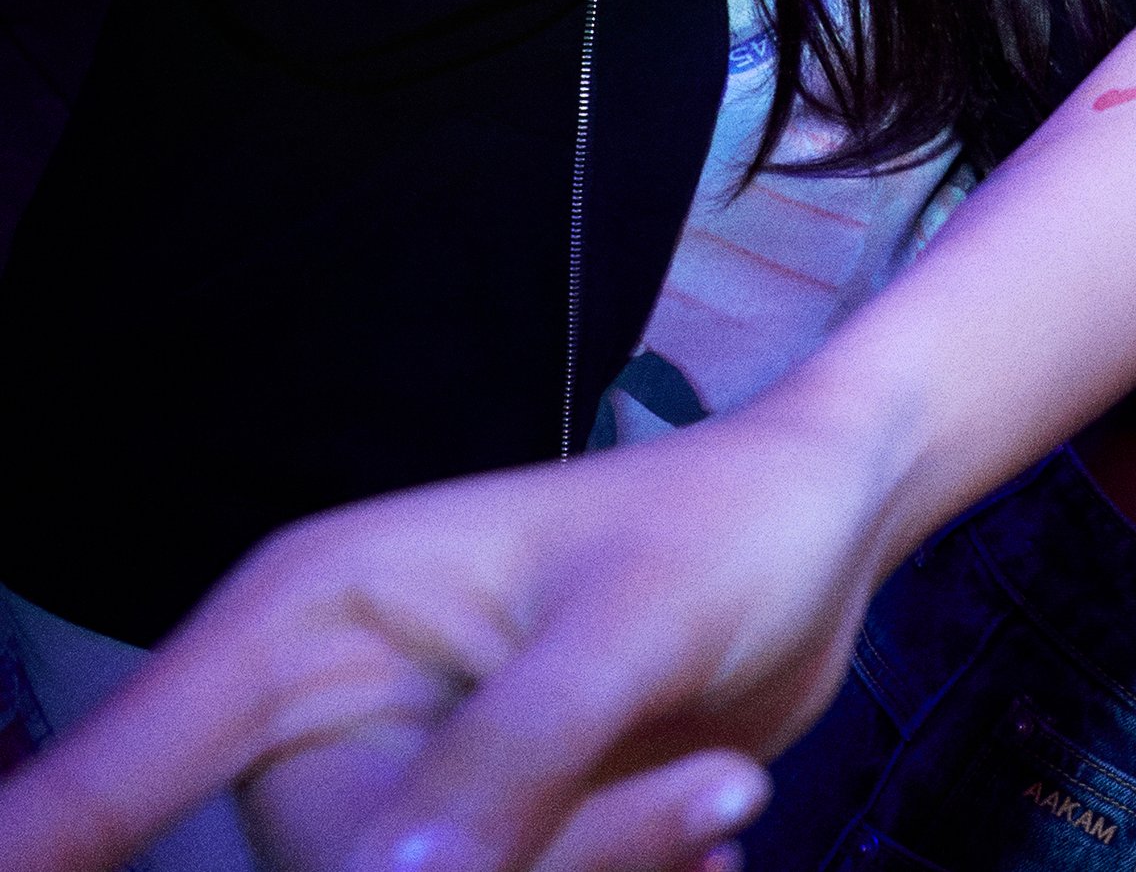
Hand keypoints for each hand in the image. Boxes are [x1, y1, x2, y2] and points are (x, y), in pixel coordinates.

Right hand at [0, 406, 897, 871]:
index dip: (39, 842)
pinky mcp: (466, 849)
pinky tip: (704, 817)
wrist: (826, 531)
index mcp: (306, 622)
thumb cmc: (731, 528)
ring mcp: (388, 795)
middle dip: (539, 862)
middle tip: (705, 795)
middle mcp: (319, 720)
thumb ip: (517, 755)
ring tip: (721, 789)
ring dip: (600, 870)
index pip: (118, 772)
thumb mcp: (636, 628)